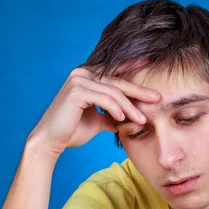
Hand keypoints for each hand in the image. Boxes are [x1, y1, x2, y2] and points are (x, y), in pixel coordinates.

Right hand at [26, 67, 159, 159]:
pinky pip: (104, 99)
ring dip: (130, 107)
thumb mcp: (98, 121)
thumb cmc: (72, 130)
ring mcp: (78, 80)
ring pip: (113, 91)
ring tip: (142, 119)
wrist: (51, 141)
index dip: (133, 67)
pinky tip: (122, 119)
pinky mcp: (76, 91)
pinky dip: (116, 109)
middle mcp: (82, 73)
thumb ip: (112, 115)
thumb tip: (130, 118)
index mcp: (86, 76)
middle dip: (139, 90)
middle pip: (118, 81)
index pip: (114, 70)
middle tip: (157, 98)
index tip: (151, 67)